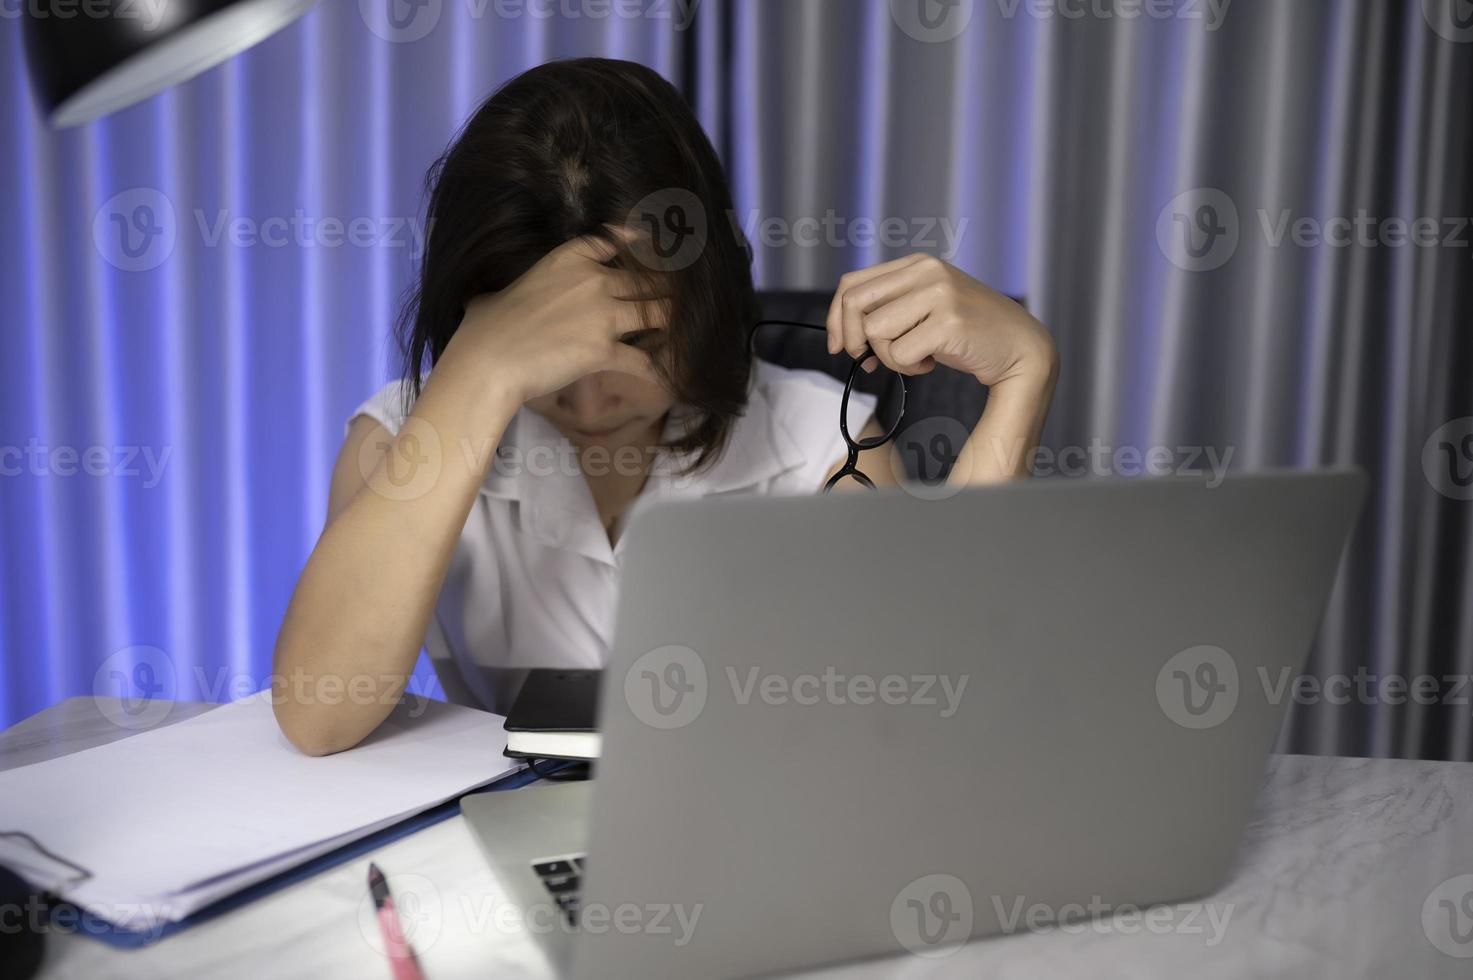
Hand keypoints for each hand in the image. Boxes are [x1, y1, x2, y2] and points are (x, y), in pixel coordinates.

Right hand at [436, 234, 665, 412]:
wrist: (489, 359)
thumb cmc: (484, 327)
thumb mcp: (496, 291)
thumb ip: (510, 291)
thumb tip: (486, 300)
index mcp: (567, 259)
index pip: (612, 241)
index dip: (636, 242)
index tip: (651, 244)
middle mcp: (593, 280)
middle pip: (646, 280)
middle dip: (665, 290)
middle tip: (681, 299)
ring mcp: (603, 315)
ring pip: (657, 313)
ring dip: (671, 322)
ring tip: (686, 329)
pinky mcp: (605, 350)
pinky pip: (642, 360)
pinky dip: (655, 368)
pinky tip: (667, 374)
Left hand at [825, 254, 1056, 387]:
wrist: (1020, 347)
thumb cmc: (968, 333)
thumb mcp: (925, 310)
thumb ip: (890, 310)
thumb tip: (844, 337)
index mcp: (917, 264)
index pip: (852, 283)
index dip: (836, 318)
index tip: (839, 346)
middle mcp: (927, 271)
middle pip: (855, 304)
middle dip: (853, 339)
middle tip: (870, 360)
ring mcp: (939, 294)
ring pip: (875, 332)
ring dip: (890, 357)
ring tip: (917, 357)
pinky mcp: (949, 322)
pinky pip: (899, 354)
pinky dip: (910, 368)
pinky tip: (932, 363)